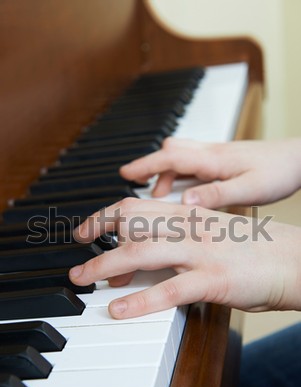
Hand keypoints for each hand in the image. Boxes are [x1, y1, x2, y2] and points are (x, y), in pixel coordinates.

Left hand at [69, 198, 300, 318]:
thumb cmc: (252, 248)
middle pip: (130, 222)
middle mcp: (190, 226)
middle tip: (77, 260)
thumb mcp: (211, 233)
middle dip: (95, 236)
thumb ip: (179, 237)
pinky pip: (169, 289)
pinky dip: (139, 300)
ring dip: (104, 265)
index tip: (85, 231)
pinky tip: (119, 309)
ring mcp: (201, 251)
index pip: (135, 206)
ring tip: (82, 280)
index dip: (103, 216)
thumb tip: (147, 252)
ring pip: (140, 251)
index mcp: (189, 213)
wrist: (293, 260)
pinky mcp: (213, 279)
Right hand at [120, 137, 300, 207]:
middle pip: (170, 152)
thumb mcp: (249, 188)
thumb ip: (216, 195)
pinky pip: (192, 163)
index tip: (124, 173)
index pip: (170, 157)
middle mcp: (211, 153)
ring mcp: (216, 155)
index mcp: (213, 160)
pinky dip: (180, 175)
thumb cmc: (278, 172)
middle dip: (149, 167)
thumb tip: (184, 202)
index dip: (144, 165)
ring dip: (165, 173)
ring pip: (180, 157)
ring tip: (160, 196)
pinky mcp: (222, 160)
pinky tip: (185, 192)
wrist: (298, 159)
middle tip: (136, 185)